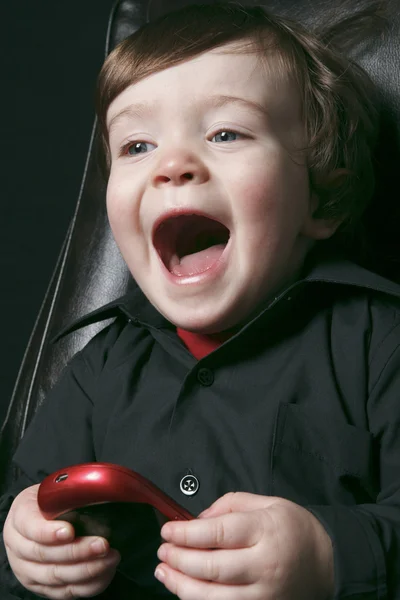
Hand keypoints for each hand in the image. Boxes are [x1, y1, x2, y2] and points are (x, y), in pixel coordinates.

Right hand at [3, 484, 120, 598]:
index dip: (49, 532)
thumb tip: (96, 492)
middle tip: (102, 544)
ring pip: (55, 577)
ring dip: (86, 570)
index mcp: (19, 518)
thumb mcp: (51, 491)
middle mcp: (18, 547)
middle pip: (44, 555)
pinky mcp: (41, 587)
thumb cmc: (50, 503)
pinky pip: (64, 592)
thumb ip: (66, 494)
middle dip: (77, 552)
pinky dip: (88, 585)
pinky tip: (105, 573)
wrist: (39, 518)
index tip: (70, 531)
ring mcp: (27, 570)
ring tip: (110, 558)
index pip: (30, 527)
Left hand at [155, 492, 333, 599]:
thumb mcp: (268, 502)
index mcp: (265, 531)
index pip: (217, 534)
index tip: (167, 530)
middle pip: (211, 568)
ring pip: (212, 597)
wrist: (327, 562)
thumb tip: (198, 520)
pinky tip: (184, 589)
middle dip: (179, 560)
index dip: (186, 533)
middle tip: (162, 551)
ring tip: (163, 572)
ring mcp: (263, 595)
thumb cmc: (294, 528)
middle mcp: (264, 566)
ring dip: (181, 585)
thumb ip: (230, 505)